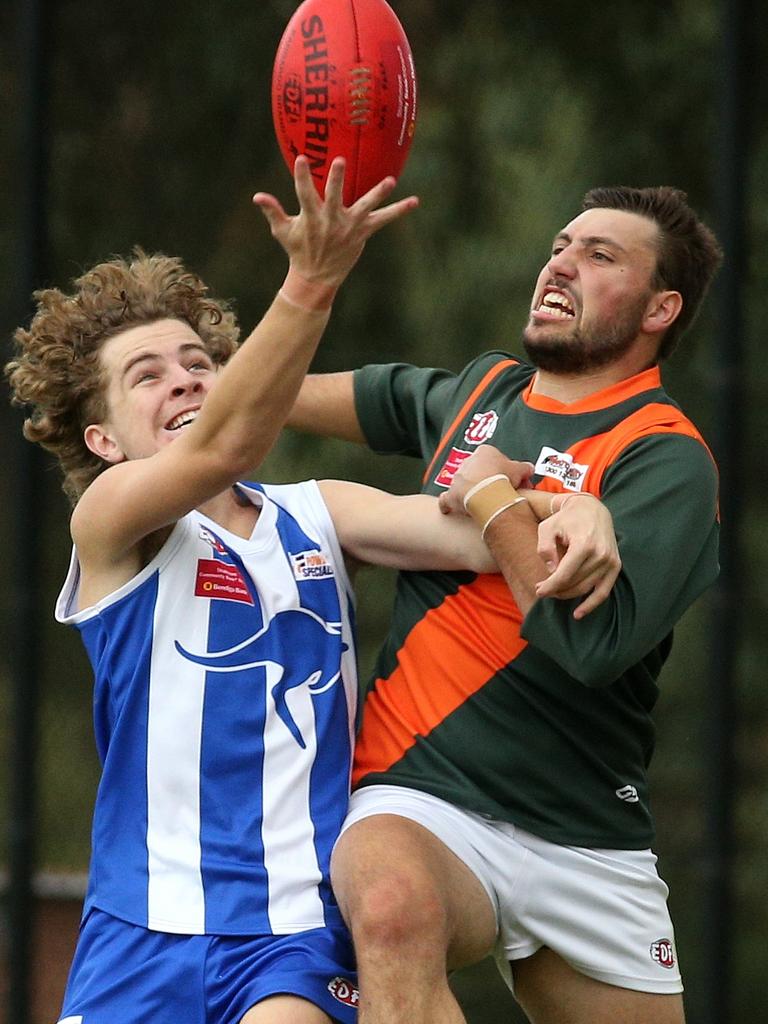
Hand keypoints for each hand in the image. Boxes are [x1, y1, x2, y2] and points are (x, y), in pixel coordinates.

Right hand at [253, 156, 418, 291]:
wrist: (317, 278)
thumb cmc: (299, 251)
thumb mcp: (283, 232)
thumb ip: (273, 212)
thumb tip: (257, 197)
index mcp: (311, 218)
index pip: (304, 193)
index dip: (301, 176)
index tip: (301, 158)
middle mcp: (331, 221)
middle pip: (334, 196)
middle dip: (336, 179)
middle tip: (340, 160)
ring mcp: (349, 227)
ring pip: (364, 206)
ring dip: (378, 194)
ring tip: (390, 181)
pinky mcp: (363, 233)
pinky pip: (384, 220)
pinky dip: (399, 211)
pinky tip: (415, 201)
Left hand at [437, 445, 533, 515]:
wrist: (486, 493)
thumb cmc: (501, 478)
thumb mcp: (520, 470)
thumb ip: (524, 467)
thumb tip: (529, 468)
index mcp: (484, 452)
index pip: (496, 459)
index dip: (508, 471)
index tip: (515, 481)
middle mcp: (468, 462)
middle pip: (480, 471)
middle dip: (490, 481)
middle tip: (502, 493)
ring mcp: (458, 478)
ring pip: (465, 484)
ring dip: (473, 492)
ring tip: (487, 504)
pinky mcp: (450, 494)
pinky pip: (447, 500)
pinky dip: (448, 505)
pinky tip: (453, 510)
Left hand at [535, 494, 620, 618]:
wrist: (591, 509)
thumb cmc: (566, 518)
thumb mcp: (547, 527)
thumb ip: (545, 549)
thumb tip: (552, 572)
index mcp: (584, 544)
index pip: (564, 574)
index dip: (550, 586)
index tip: (539, 590)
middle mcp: (600, 554)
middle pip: (574, 582)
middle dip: (556, 590)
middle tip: (542, 590)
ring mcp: (610, 561)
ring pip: (586, 588)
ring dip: (568, 595)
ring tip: (554, 593)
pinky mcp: (615, 565)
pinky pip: (604, 591)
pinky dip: (591, 604)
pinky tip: (578, 613)